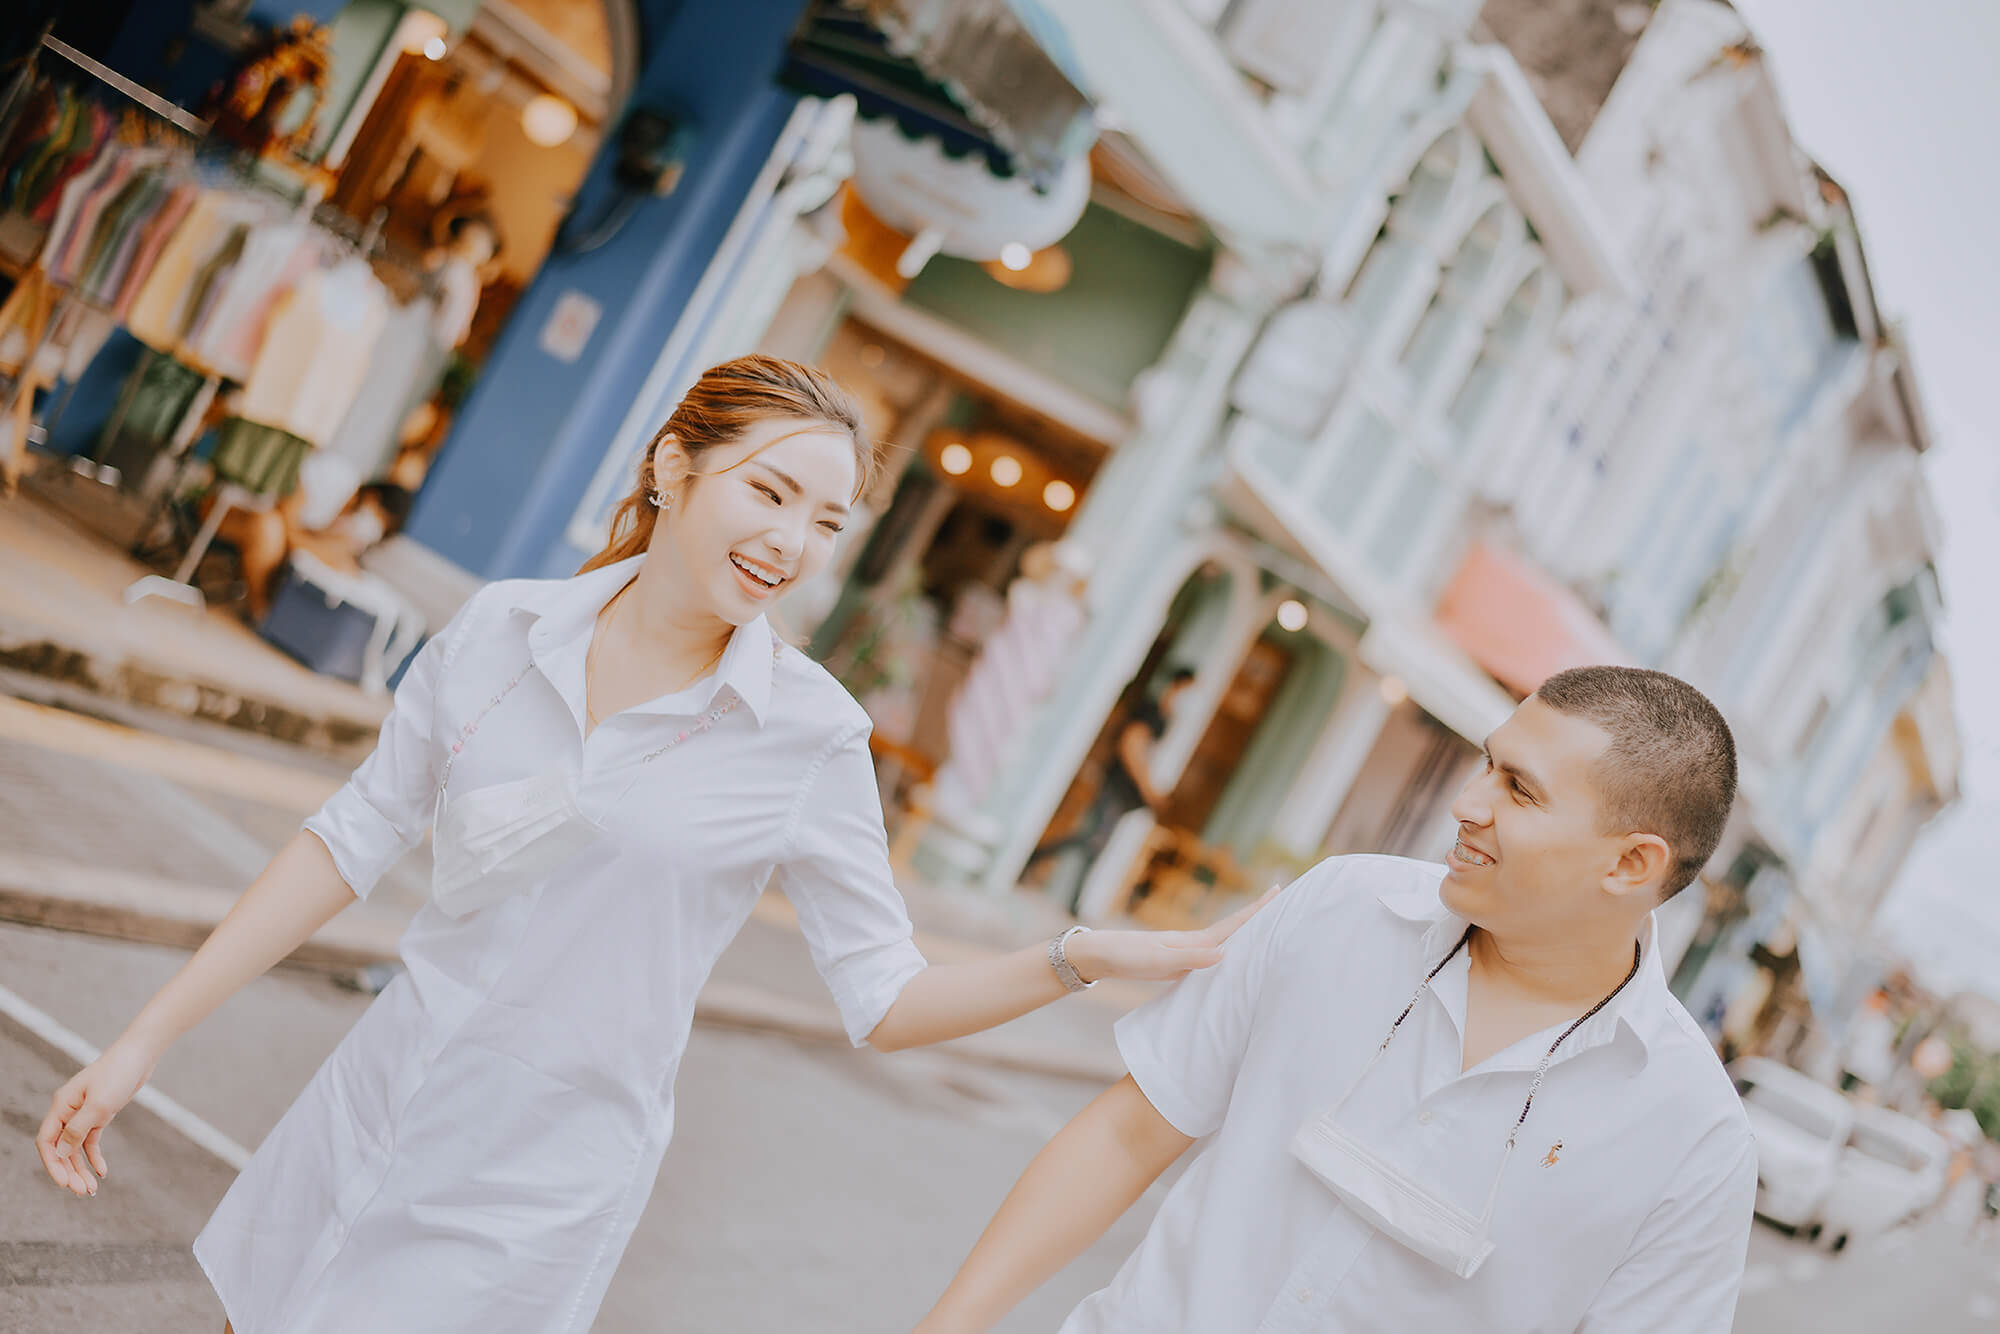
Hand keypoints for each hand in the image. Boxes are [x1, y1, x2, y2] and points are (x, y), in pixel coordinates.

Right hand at [37, 1037, 157, 1197]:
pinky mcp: (99, 1114)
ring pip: (76, 1148)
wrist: (140, 1055)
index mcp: (61, 1106)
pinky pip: (91, 1141)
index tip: (64, 1183)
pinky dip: (95, 1156)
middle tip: (83, 1192)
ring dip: (81, 1168)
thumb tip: (58, 1153)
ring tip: (91, 1189)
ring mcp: (82, 1113)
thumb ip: (77, 1130)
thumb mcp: (98, 1106)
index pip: (47, 1141)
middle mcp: (68, 1111)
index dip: (52, 1164)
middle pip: (61, 1148)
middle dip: (69, 1172)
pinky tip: (103, 1172)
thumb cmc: (118, 1074)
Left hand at [1066, 886, 1281, 983]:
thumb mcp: (1158, 960)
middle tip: (1287, 905)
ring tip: (1270, 930)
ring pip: (1225, 942)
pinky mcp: (1176, 962)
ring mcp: (1185, 951)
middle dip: (1260, 917)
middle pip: (1234, 929)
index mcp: (1193, 941)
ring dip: (1246, 935)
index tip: (1280, 890)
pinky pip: (1211, 956)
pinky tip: (1230, 959)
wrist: (1098, 956)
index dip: (1257, 909)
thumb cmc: (1126, 956)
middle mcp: (1193, 943)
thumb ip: (1190, 958)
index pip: (1234, 924)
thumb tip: (1226, 952)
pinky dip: (1228, 953)